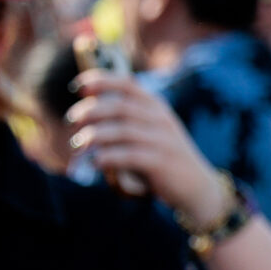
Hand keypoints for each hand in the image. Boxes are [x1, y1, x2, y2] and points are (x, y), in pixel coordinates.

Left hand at [68, 69, 229, 219]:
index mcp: (157, 107)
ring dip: (93, 136)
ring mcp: (162, 140)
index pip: (127, 84)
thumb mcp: (152, 132)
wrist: (198, 188)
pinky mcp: (161, 162)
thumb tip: (86, 116)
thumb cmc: (165, 159)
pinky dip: (108, 157)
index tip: (78, 88)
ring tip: (78, 145)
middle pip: (118, 106)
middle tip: (72, 121)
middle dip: (90, 111)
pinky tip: (96, 162)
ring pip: (121, 131)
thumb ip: (127, 121)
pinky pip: (129, 155)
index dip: (100, 81)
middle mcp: (161, 119)